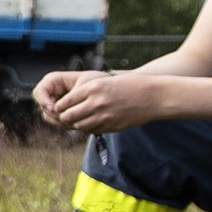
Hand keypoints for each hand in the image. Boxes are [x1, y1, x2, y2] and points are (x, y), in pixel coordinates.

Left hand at [36, 70, 168, 133]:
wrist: (152, 96)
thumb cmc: (130, 85)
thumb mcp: (105, 81)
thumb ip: (87, 91)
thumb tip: (69, 102)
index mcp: (92, 88)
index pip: (64, 102)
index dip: (59, 106)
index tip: (60, 107)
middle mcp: (95, 102)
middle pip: (68, 116)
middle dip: (65, 117)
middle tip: (66, 115)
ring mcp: (103, 116)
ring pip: (78, 125)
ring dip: (76, 123)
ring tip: (78, 119)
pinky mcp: (110, 126)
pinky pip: (92, 130)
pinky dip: (88, 128)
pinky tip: (92, 122)